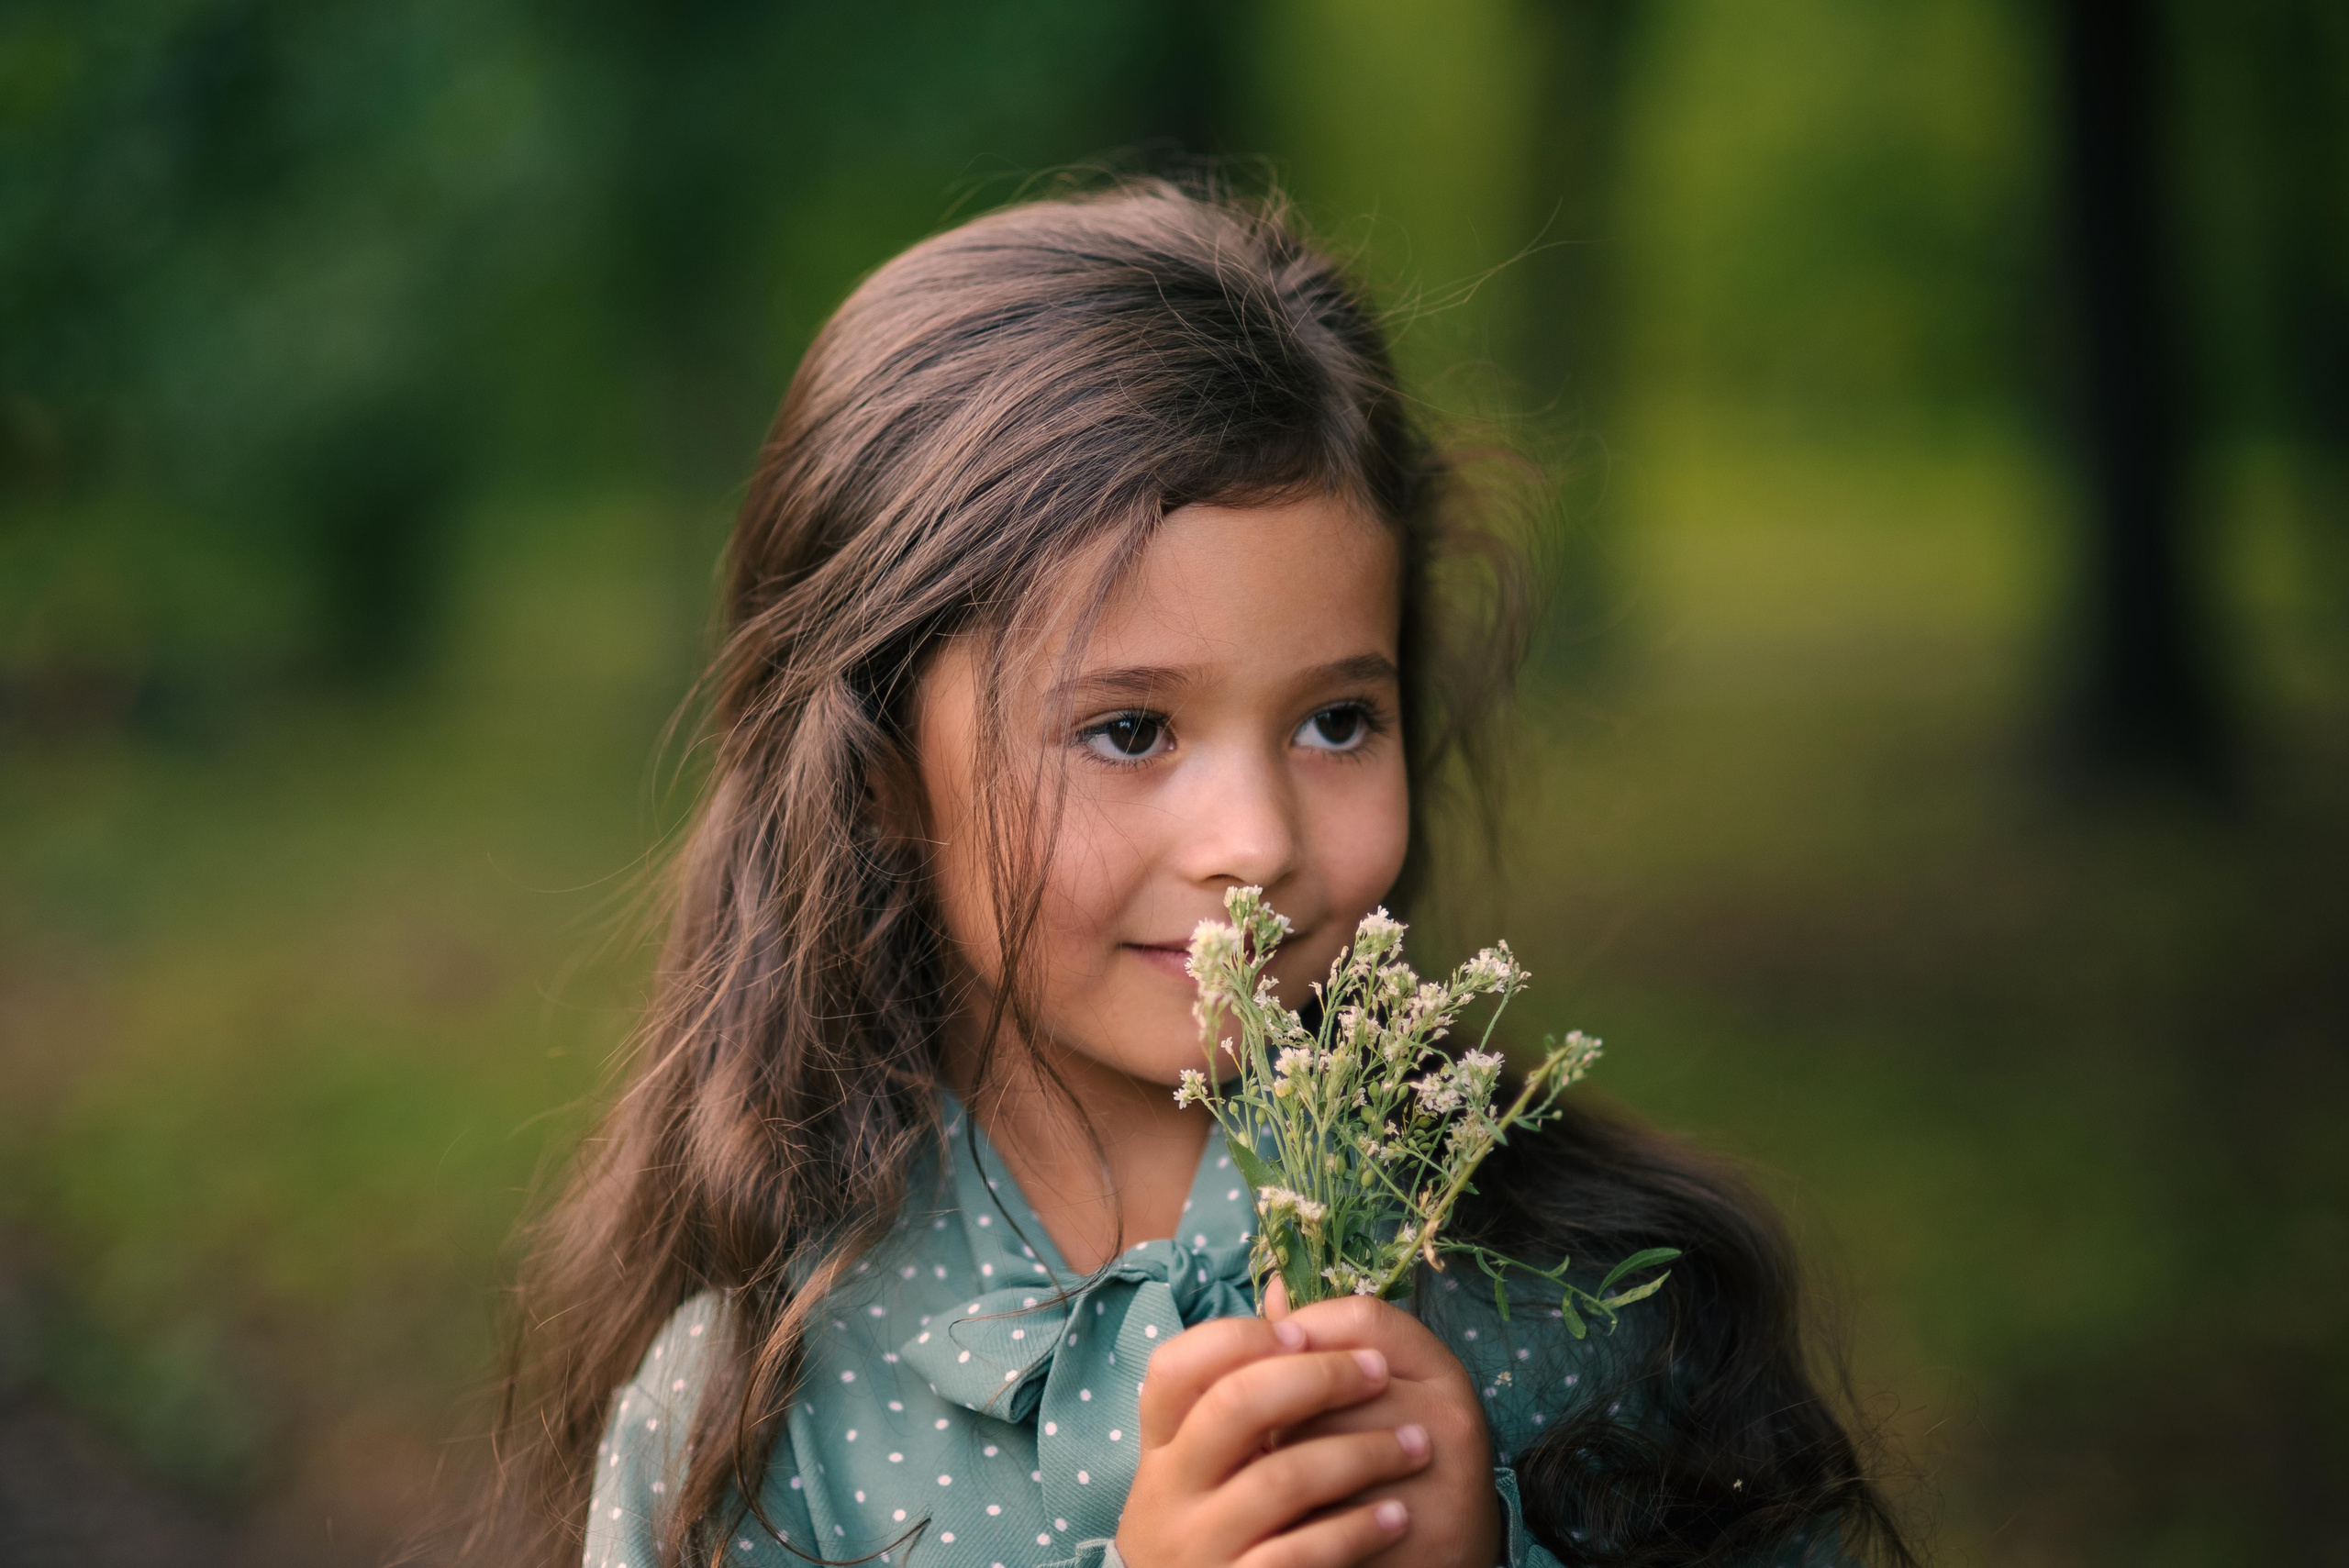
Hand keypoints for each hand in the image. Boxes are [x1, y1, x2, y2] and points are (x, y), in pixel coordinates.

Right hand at [1116, 1313, 1432, 1567]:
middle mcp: (1165, 1494)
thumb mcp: (1217, 1460)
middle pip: (1234, 1407)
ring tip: (1414, 1447)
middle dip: (1318, 1379)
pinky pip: (1300, 1553)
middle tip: (1377, 1373)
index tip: (1303, 1332)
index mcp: (1159, 1448)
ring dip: (1362, 1454)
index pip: (1175, 1367)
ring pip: (1280, 1478)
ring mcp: (1196, 1547)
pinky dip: (1356, 1529)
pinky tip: (1395, 1516)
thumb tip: (1283, 1289)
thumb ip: (1245, 1385)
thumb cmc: (1226, 1526)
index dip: (1239, 1339)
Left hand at [1262, 1281, 1504, 1567]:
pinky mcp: (1416, 1542)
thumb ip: (1331, 1342)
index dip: (1304, 1327)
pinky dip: (1293, 1517)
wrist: (1452, 1555)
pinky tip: (1291, 1516)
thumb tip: (1275, 1289)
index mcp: (1441, 1372)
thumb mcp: (1386, 1393)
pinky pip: (1324, 1517)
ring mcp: (1440, 1486)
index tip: (1273, 1352)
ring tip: (1271, 1470)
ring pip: (1317, 1451)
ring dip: (1275, 1461)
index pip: (1363, 1317)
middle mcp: (1450, 1421)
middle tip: (1265, 1426)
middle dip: (1280, 1406)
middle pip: (1330, 1386)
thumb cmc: (1400, 1460)